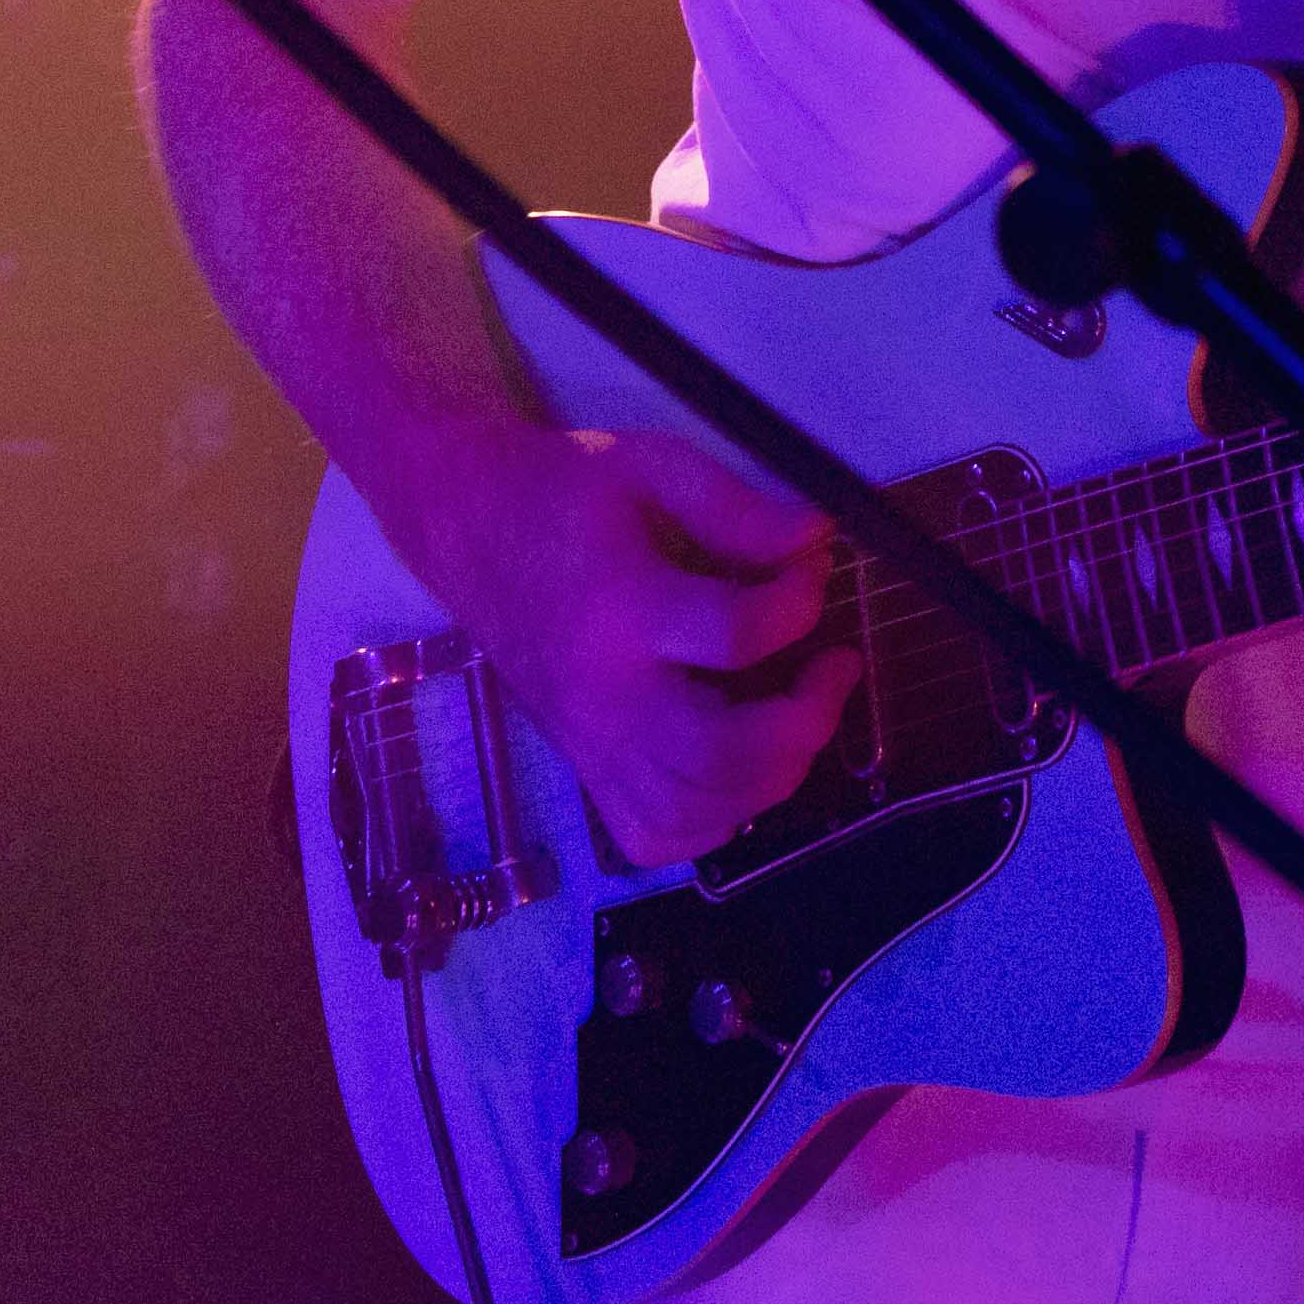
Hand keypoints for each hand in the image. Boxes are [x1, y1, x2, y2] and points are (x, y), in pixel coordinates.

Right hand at [409, 420, 868, 869]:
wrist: (470, 531)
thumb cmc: (564, 492)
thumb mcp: (649, 466)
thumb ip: (733, 506)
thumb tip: (816, 542)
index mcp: (622, 608)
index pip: (736, 635)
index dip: (800, 603)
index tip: (814, 568)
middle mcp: (605, 694)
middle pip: (718, 754)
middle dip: (804, 722)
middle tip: (834, 666)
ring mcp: (591, 743)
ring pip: (694, 811)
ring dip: (772, 775)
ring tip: (799, 714)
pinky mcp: (586, 767)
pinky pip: (656, 836)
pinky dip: (714, 823)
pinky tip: (744, 768)